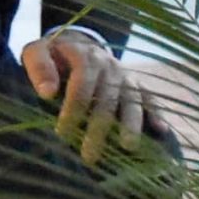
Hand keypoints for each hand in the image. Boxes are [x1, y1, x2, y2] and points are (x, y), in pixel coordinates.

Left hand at [23, 27, 155, 166]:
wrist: (78, 42)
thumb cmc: (53, 55)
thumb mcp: (36, 52)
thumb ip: (39, 67)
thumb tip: (47, 92)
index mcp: (85, 55)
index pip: (82, 84)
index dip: (73, 109)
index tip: (62, 133)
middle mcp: (110, 65)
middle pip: (107, 98)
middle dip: (99, 128)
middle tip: (89, 156)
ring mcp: (126, 75)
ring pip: (132, 100)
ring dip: (132, 123)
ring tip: (128, 147)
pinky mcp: (137, 84)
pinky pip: (150, 98)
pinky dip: (157, 113)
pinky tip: (161, 131)